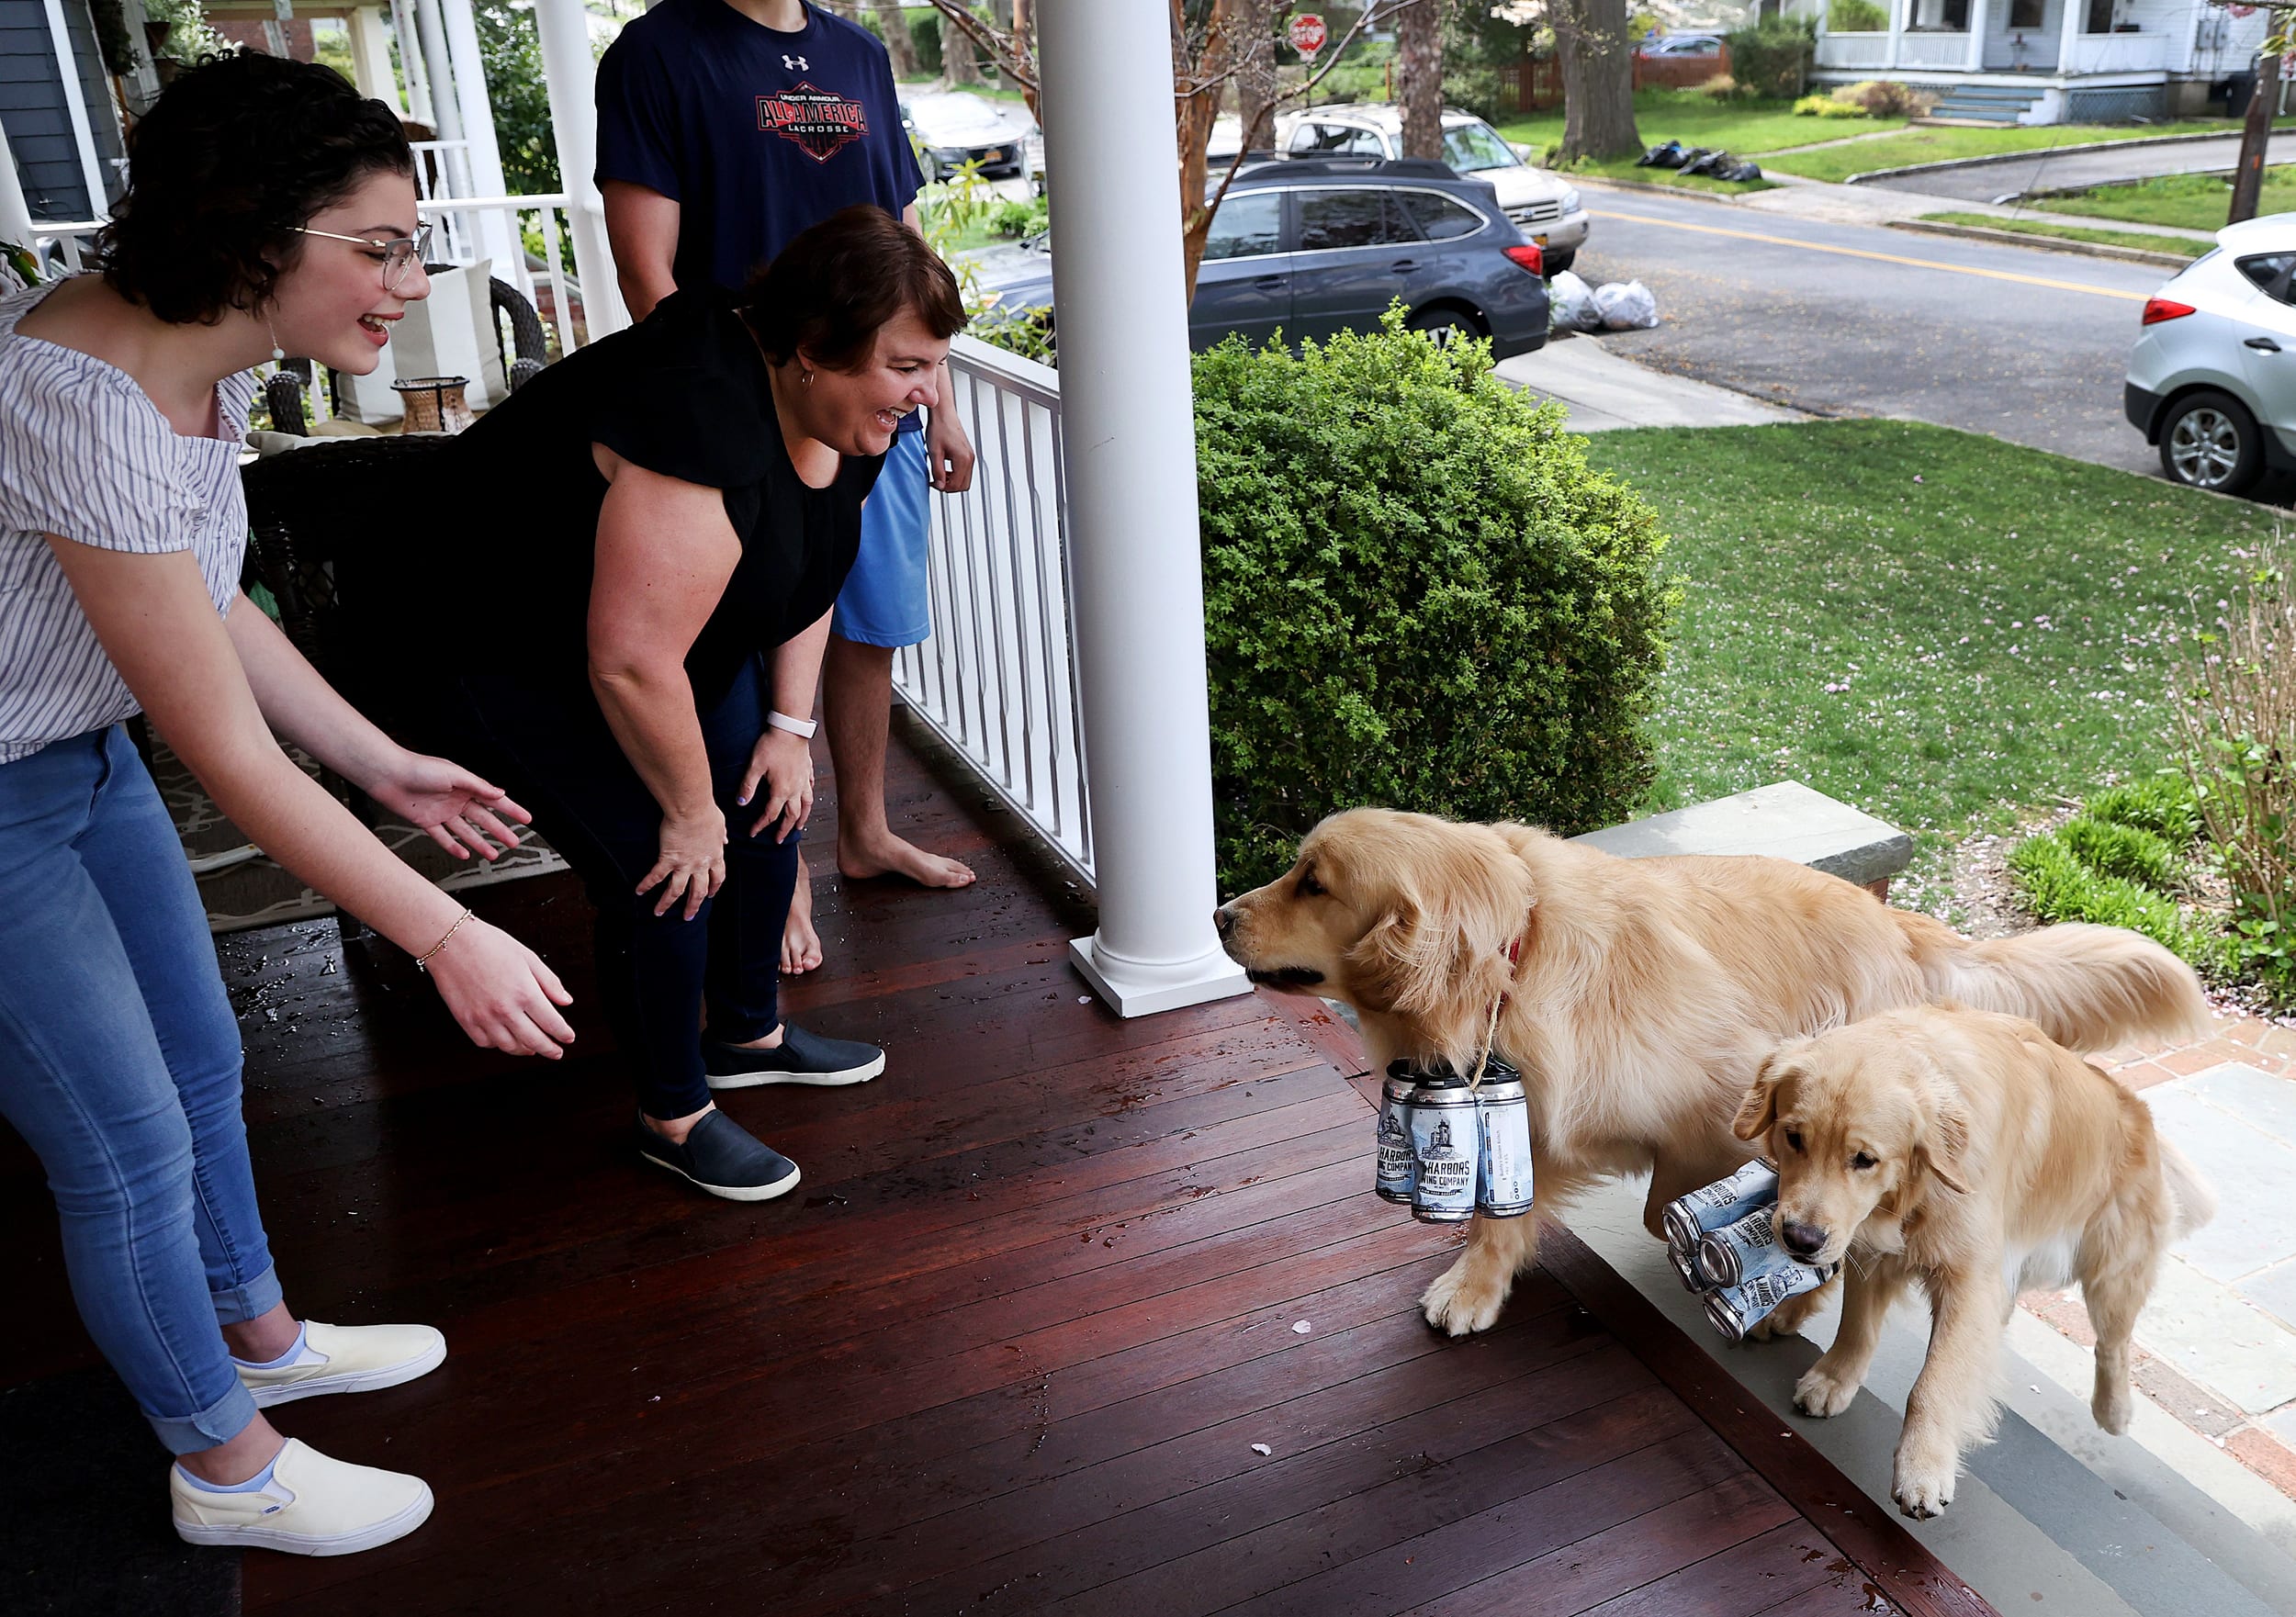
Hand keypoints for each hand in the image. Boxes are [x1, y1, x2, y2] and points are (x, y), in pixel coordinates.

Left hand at [365, 748, 529, 861]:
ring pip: (466, 831)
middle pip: (483, 819)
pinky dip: (453, 846)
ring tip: (494, 855)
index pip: (494, 801)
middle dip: (500, 831)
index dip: (512, 810)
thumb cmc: (420, 769)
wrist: (388, 775)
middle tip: (514, 842)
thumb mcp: (455, 775)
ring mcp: (442, 812)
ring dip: (480, 843)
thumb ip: (478, 786)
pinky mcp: (426, 821)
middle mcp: (456, 799)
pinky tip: (464, 854)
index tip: (527, 819)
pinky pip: (443, 837)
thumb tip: (500, 794)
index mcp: (466, 786)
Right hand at [422, 916, 575, 1057]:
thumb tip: (565, 1001)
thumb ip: (549, 982)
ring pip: (509, 1046)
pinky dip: (498, 1045)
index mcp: (524, 993)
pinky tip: (504, 1039)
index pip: (552, 1023)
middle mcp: (505, 1010)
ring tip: (532, 1048)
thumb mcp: (528, 958)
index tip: (568, 1038)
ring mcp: (484, 1018)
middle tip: (556, 1053)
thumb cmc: (489, 944)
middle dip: (549, 1049)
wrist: (451, 942)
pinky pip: (485, 1042)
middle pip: (533, 1041)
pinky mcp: (466, 1020)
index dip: (563, 1034)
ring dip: (525, 1050)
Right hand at [639, 807, 726, 918]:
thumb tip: (725, 840)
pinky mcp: (668, 859)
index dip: (714, 887)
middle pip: (698, 891)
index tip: (711, 894)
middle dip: (693, 905)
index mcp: (715, 855)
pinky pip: (656, 876)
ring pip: (676, 890)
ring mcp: (684, 864)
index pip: (718, 877)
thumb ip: (721, 835)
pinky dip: (646, 884)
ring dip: (667, 903)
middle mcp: (700, 864)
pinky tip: (638, 891)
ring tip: (659, 913)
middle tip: (688, 916)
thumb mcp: (720, 824)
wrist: (692, 808)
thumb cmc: (706, 811)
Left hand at [740, 728, 813, 841]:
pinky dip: (808, 796)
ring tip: (800, 826)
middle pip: (792, 815)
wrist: (790, 728)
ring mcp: (804, 780)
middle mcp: (796, 789)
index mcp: (781, 790)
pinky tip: (807, 797)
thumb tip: (740, 804)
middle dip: (784, 829)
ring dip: (802, 817)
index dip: (761, 825)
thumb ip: (748, 787)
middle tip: (779, 839)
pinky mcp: (808, 770)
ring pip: (806, 804)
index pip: (770, 814)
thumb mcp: (755, 766)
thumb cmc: (772, 745)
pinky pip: (811, 787)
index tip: (753, 833)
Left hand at [926, 402, 974, 494]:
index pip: (956, 484)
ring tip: (939, 474)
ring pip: (965, 480)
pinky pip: (964, 471)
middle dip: (949, 486)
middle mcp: (970, 458)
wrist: (943, 414)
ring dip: (952, 481)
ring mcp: (970, 456)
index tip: (933, 482)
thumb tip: (940, 485)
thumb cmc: (939, 428)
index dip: (943, 487)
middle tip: (936, 480)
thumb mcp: (934, 452)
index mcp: (963, 459)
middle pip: (963, 485)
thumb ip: (938, 471)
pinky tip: (944, 468)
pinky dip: (955, 474)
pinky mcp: (968, 454)